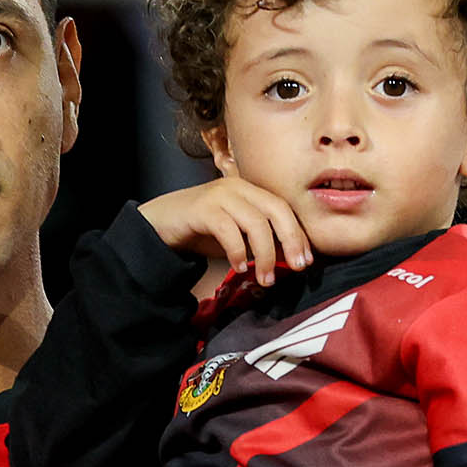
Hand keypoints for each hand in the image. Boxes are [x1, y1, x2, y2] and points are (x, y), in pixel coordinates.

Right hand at [137, 179, 314, 303]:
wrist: (159, 225)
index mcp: (250, 190)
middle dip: (291, 241)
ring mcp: (219, 195)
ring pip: (255, 222)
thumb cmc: (201, 231)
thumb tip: (291, 257)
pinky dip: (238, 251)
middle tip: (296, 268)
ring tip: (265, 278)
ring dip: (265, 254)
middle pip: (276, 210)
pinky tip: (239, 267)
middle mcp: (238, 187)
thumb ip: (261, 241)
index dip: (298, 234)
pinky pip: (228, 230)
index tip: (306, 260)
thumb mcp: (238, 236)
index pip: (284, 209)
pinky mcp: (202, 208)